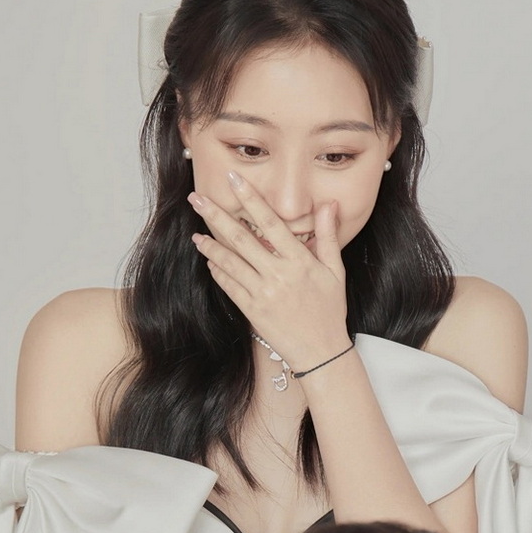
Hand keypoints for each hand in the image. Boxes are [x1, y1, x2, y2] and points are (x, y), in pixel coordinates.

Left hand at [189, 171, 349, 373]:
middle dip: (217, 216)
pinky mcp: (253, 311)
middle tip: (198, 198)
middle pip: (241, 239)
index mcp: (299, 261)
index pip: (270, 222)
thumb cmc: (330, 311)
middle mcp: (278, 275)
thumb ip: (328, 236)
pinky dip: (219, 272)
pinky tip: (210, 261)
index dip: (250, 199)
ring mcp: (263, 293)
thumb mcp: (335, 271)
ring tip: (196, 233)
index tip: (233, 180)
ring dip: (210, 246)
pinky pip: (230, 287)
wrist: (321, 352)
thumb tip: (329, 204)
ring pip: (230, 263)